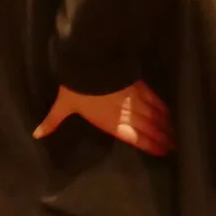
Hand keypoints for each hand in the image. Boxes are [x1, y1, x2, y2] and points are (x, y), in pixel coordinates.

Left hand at [33, 82, 174, 156]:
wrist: (91, 64)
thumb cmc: (77, 88)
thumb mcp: (63, 105)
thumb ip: (53, 121)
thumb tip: (36, 134)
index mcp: (112, 123)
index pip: (136, 139)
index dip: (151, 146)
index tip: (163, 151)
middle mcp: (128, 115)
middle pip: (150, 130)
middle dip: (164, 138)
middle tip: (177, 147)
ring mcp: (136, 101)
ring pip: (156, 117)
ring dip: (168, 126)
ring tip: (178, 135)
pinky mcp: (140, 88)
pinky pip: (156, 101)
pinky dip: (165, 109)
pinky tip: (172, 115)